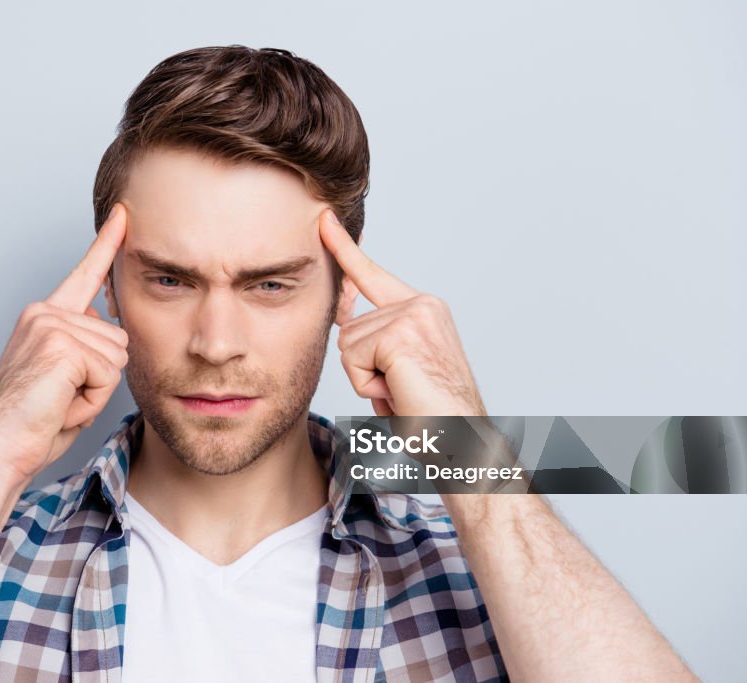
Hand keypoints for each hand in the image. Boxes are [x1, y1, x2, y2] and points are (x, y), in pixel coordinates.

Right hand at [0, 204, 128, 482]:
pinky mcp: (60, 345)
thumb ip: (82, 345)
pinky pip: (108, 373)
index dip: (108, 244)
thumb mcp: (63, 378)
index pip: (84, 274)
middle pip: (118, 338)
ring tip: (59, 401)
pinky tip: (60, 403)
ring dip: (96, 390)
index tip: (123, 214)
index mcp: (42, 317)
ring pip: (117, 357)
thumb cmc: (30, 424)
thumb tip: (99, 317)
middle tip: (62, 397)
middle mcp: (44, 313)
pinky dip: (92, 399)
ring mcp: (50, 326)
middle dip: (101, 378)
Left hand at [319, 209, 485, 417]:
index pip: (373, 274)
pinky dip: (369, 386)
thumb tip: (341, 320)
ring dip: (367, 380)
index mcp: (423, 309)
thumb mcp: (398, 369)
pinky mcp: (402, 334)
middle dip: (363, 369)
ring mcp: (414, 316)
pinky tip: (399, 392)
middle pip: (348, 328)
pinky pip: (353, 359)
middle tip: (400, 388)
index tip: (324, 219)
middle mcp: (422, 305)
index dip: (344, 249)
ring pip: (348, 345)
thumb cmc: (433, 415)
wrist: (464, 443)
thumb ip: (374, 341)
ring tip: (402, 391)